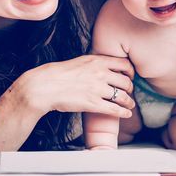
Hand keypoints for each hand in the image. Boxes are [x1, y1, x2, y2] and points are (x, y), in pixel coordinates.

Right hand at [15, 55, 135, 117]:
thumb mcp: (80, 61)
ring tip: (129, 105)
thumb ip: (95, 63)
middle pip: (126, 82)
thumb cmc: (59, 74)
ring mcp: (97, 89)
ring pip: (123, 96)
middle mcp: (100, 74)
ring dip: (129, 102)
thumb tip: (105, 66)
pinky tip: (126, 114)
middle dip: (130, 88)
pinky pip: (114, 109)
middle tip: (128, 92)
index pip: (124, 64)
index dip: (130, 72)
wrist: (45, 86)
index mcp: (97, 61)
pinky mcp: (92, 104)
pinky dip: (123, 113)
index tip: (130, 77)